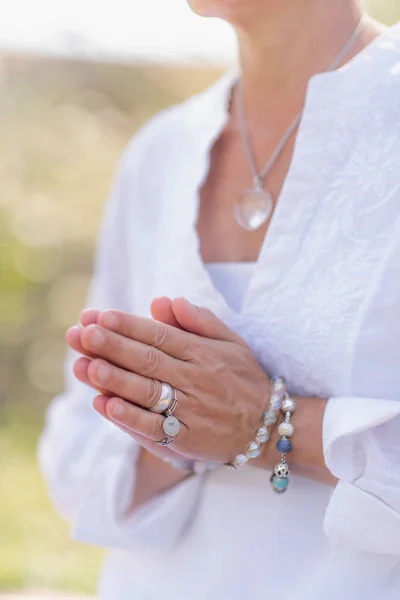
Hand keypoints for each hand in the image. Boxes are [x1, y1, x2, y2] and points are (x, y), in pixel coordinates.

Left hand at [66, 298, 270, 463]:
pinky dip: (129, 418)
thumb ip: (198, 320)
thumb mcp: (230, 341)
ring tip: (84, 366)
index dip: (129, 325)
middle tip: (80, 334)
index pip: (160, 335)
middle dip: (112, 346)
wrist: (266, 425)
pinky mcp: (185, 439)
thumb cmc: (242, 378)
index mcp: (202, 353)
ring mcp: (189, 410)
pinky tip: (105, 405)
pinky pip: (154, 429)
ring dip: (115, 379)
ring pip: (147, 392)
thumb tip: (165, 300)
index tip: (99, 316)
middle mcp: (194, 379)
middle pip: (147, 360)